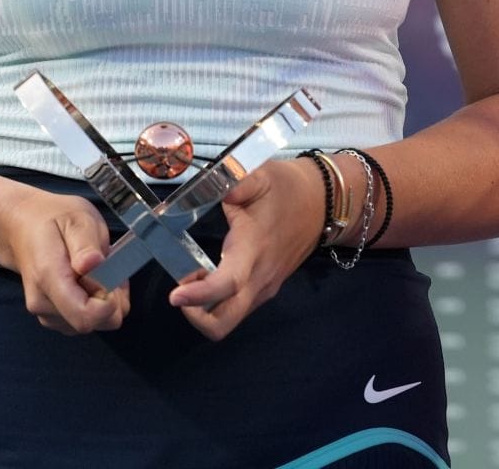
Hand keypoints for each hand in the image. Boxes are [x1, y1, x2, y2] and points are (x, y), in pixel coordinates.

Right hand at [0, 188, 130, 334]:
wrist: (24, 228)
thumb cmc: (54, 220)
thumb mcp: (76, 218)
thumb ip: (85, 245)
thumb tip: (93, 265)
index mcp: (48, 279)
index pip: (85, 316)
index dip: (110, 304)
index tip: (115, 277)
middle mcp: (43, 304)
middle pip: (92, 323)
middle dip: (113, 300)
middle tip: (113, 266)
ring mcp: (46, 314)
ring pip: (93, 324)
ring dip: (107, 301)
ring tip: (102, 269)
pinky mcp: (53, 318)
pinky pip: (86, 321)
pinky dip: (97, 304)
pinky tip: (94, 279)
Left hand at [168, 156, 325, 339]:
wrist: (323, 203)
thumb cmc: (288, 189)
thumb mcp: (261, 176)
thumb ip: (234, 182)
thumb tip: (208, 186)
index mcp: (254, 249)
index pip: (227, 284)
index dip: (199, 294)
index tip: (175, 295)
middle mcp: (260, 278)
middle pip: (223, 323)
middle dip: (195, 316)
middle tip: (181, 290)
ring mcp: (264, 288)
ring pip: (228, 319)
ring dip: (203, 309)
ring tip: (195, 277)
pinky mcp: (266, 289)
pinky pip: (236, 308)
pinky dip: (217, 302)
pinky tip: (211, 275)